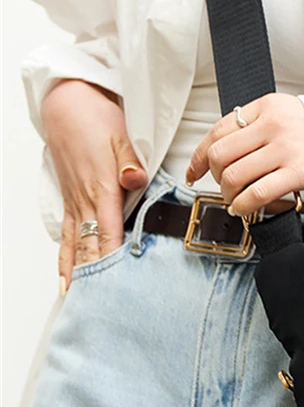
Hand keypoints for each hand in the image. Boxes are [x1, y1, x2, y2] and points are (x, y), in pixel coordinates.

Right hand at [41, 79, 147, 292]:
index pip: (109, 232)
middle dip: (95, 275)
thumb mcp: (121, 136)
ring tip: (80, 300)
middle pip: (91, 245)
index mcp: (102, 188)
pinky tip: (67, 275)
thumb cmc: (96, 118)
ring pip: (76, 244)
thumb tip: (134, 178)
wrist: (68, 102)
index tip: (118, 284)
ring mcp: (75, 201)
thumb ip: (130, 161)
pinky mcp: (70, 198)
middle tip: (101, 304)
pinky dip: (67, 257)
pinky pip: (69, 234)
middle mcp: (85, 200)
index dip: (112, 258)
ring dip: (78, 272)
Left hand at [187, 93, 303, 215]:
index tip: (194, 172)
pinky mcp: (298, 172)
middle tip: (225, 187)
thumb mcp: (286, 115)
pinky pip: (257, 193)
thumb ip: (256, 126)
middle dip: (216, 177)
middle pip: (221, 155)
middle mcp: (273, 125)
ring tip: (236, 200)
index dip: (199, 156)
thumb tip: (219, 152)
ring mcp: (286, 148)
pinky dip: (243, 206)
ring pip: (235, 175)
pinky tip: (243, 209)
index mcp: (267, 107)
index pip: (218, 130)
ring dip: (228, 194)